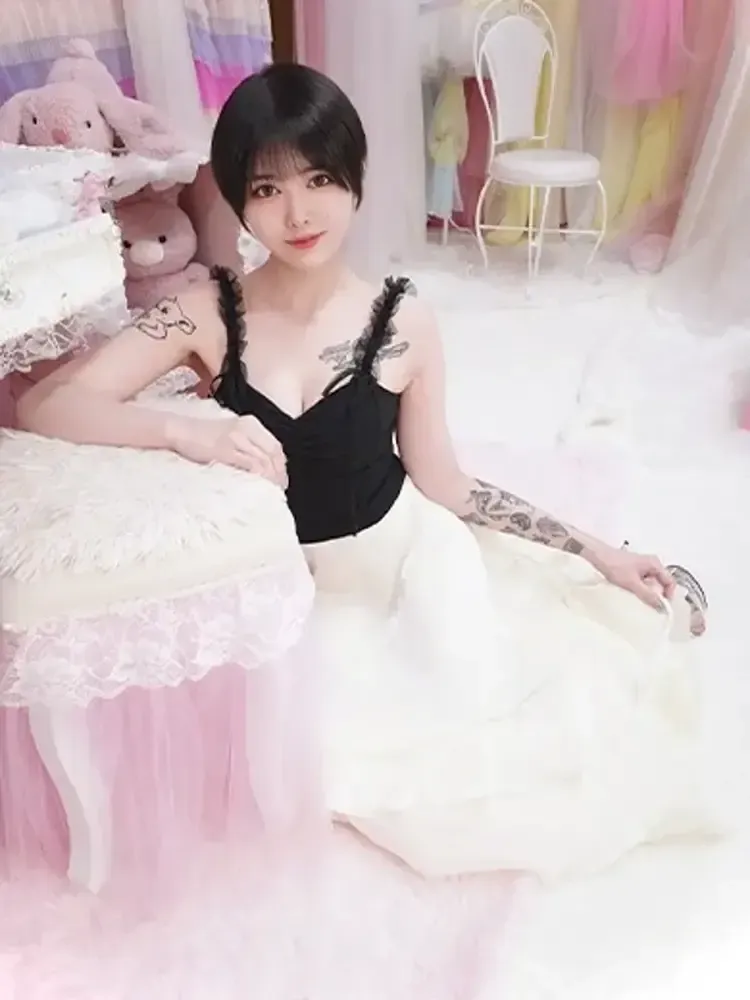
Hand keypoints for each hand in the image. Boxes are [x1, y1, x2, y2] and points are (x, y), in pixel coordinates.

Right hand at [168, 414, 286, 487]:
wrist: (181, 430)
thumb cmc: (204, 436)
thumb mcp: (232, 434)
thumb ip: (248, 444)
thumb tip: (263, 466)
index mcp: (251, 424)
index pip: (275, 446)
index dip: (281, 465)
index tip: (282, 479)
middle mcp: (246, 429)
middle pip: (273, 454)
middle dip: (279, 474)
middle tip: (279, 489)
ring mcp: (236, 439)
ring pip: (264, 460)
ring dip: (270, 478)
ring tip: (270, 491)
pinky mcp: (225, 450)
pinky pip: (249, 464)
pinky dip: (258, 476)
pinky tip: (259, 485)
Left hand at [589, 545, 674, 609]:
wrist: (595, 556)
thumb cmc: (612, 563)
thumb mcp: (632, 583)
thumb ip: (647, 595)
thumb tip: (661, 606)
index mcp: (655, 563)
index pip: (670, 582)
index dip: (668, 596)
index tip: (662, 607)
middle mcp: (650, 564)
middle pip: (661, 584)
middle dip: (655, 595)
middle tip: (647, 603)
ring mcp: (641, 567)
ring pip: (650, 585)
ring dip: (645, 593)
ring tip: (635, 597)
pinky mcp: (632, 571)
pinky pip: (640, 584)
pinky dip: (637, 590)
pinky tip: (629, 593)